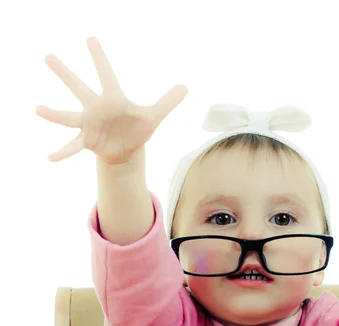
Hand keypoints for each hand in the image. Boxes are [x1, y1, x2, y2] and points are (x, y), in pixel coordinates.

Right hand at [36, 37, 187, 163]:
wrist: (126, 149)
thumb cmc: (137, 129)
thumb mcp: (154, 116)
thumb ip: (168, 102)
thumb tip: (185, 87)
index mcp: (113, 99)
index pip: (107, 74)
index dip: (100, 58)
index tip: (90, 39)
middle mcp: (96, 108)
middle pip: (79, 87)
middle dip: (65, 73)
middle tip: (49, 56)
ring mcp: (88, 124)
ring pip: (68, 116)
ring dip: (53, 114)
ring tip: (38, 109)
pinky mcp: (86, 140)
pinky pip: (72, 146)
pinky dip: (62, 152)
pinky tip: (50, 157)